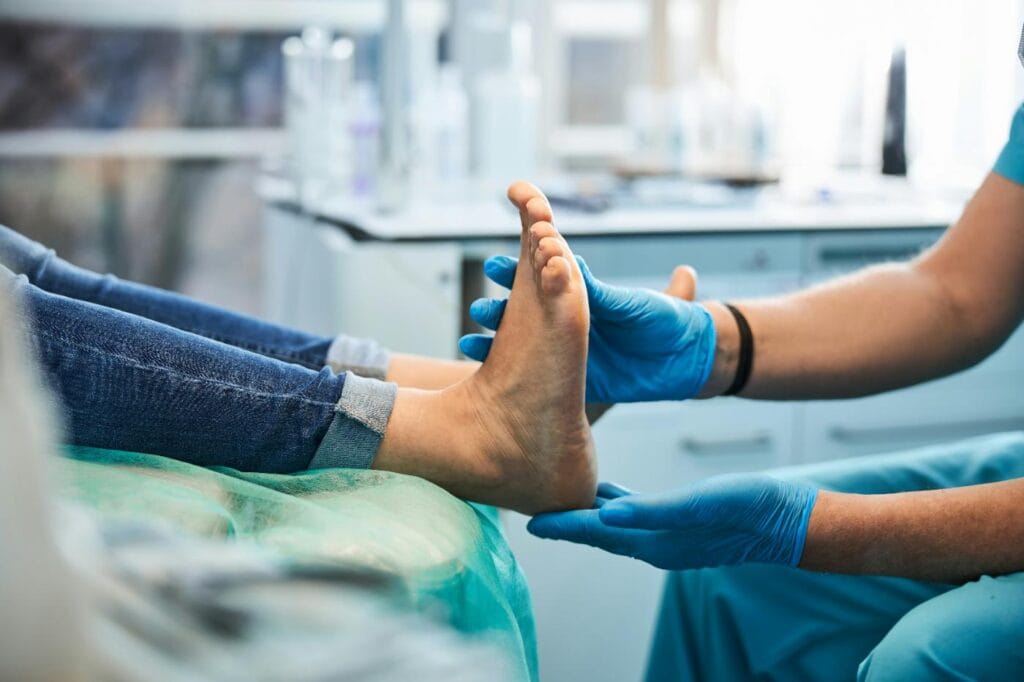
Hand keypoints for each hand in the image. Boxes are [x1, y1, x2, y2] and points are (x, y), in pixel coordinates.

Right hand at [459, 256, 716, 402]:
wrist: (688, 360)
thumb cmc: (669, 321)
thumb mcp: (636, 304)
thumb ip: (603, 291)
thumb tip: (569, 261)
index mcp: (583, 295)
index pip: (542, 277)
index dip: (518, 270)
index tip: (495, 267)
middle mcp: (569, 321)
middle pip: (523, 310)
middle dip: (499, 308)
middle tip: (480, 310)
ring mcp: (567, 351)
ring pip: (522, 343)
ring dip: (496, 340)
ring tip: (473, 341)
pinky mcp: (573, 380)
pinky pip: (533, 377)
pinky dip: (508, 373)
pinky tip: (487, 373)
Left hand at [526, 475, 817, 569]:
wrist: (789, 521)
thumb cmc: (749, 508)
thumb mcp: (700, 503)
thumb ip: (652, 511)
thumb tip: (607, 515)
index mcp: (654, 540)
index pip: (595, 533)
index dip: (561, 526)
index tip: (529, 522)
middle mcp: (654, 543)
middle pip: (597, 533)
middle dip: (566, 523)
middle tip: (533, 509)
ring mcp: (667, 536)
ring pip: (614, 525)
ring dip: (587, 515)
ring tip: (560, 498)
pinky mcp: (680, 523)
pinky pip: (636, 515)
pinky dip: (614, 505)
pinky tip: (607, 491)